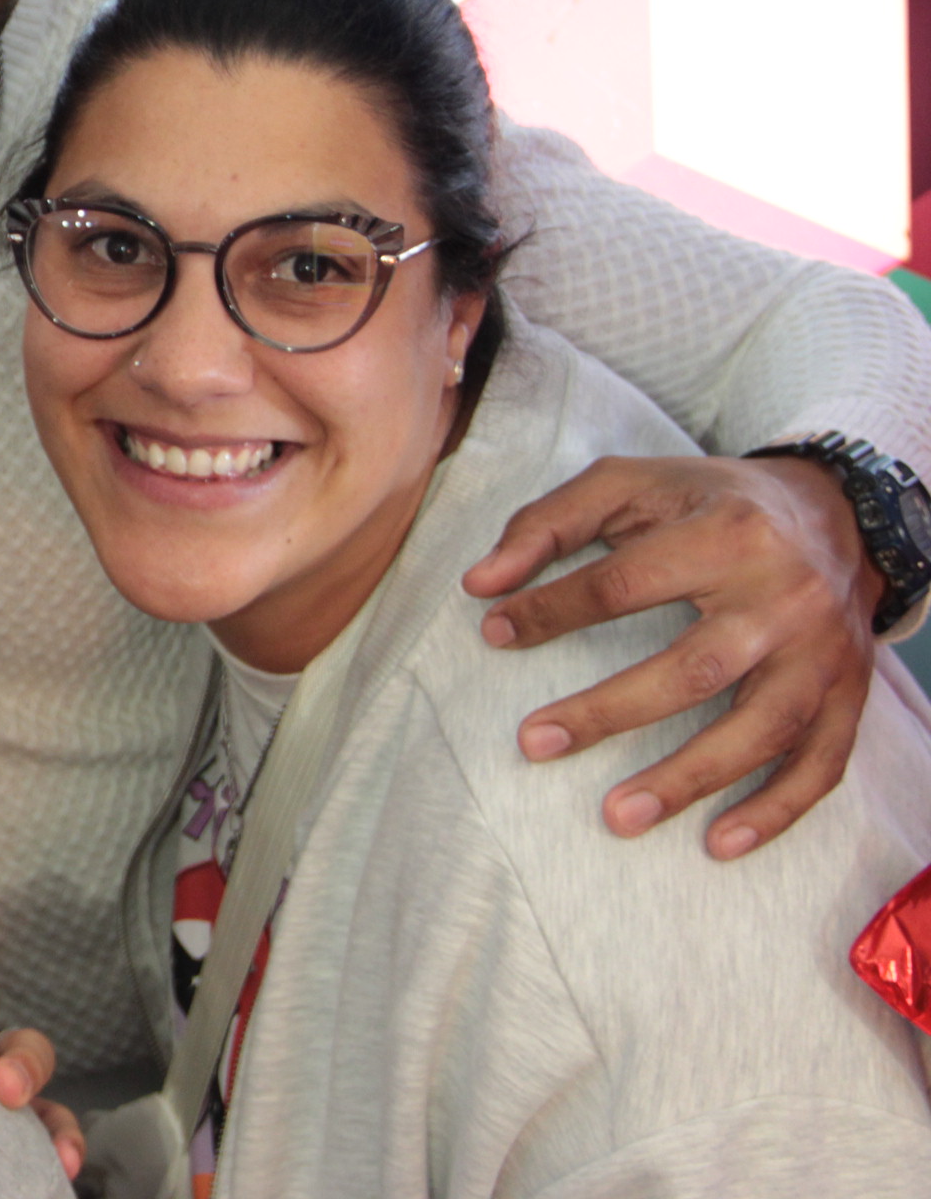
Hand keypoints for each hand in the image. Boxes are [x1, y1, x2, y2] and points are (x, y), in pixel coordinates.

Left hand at [463, 454, 876, 859]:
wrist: (833, 512)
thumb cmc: (707, 501)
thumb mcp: (626, 484)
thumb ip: (547, 525)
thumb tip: (478, 584)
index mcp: (725, 534)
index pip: (625, 584)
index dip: (553, 610)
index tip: (494, 634)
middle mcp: (784, 597)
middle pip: (694, 669)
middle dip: (609, 713)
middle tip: (533, 744)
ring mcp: (823, 653)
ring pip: (760, 728)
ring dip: (687, 780)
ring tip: (616, 818)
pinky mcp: (850, 695)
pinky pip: (821, 764)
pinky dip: (775, 810)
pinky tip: (720, 843)